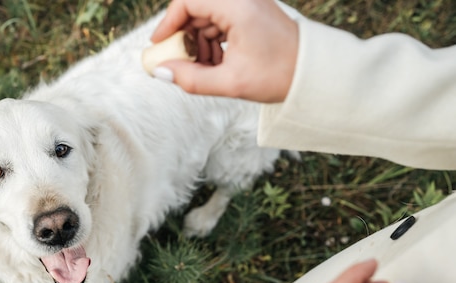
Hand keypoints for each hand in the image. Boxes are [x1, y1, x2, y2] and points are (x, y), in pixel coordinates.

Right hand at [150, 0, 298, 101]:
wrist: (314, 73)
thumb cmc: (279, 75)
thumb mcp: (231, 82)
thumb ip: (191, 79)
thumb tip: (161, 72)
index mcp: (238, 6)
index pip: (188, 1)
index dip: (168, 22)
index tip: (158, 45)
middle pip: (197, 9)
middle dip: (184, 38)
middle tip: (180, 64)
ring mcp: (248, 4)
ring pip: (208, 17)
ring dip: (199, 43)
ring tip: (205, 69)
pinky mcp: (252, 13)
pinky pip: (221, 22)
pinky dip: (212, 42)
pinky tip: (217, 64)